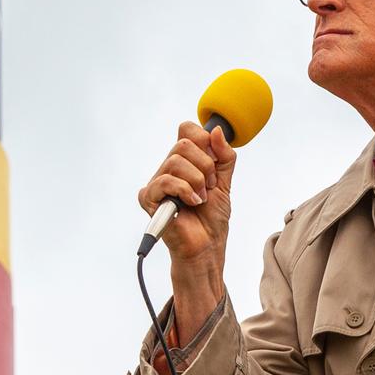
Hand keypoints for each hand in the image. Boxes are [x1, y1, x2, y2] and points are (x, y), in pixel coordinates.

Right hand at [139, 120, 235, 268]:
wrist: (206, 245)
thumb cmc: (212, 217)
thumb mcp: (225, 181)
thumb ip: (224, 155)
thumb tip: (215, 130)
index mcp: (184, 160)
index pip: (186, 129)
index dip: (204, 141)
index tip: (214, 162)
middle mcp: (168, 168)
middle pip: (183, 143)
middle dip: (205, 166)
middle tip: (209, 186)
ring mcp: (157, 182)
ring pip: (175, 161)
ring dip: (197, 181)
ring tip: (201, 198)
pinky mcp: (149, 198)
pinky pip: (165, 181)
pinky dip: (185, 191)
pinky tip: (192, 203)